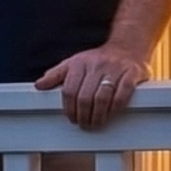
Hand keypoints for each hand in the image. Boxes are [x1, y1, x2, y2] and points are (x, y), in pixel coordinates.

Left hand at [35, 45, 149, 129]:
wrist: (126, 47)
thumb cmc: (97, 59)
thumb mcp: (74, 63)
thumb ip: (56, 75)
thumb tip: (39, 85)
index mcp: (79, 63)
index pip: (69, 90)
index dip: (68, 107)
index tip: (70, 118)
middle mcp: (96, 65)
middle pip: (84, 96)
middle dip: (82, 115)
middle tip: (83, 124)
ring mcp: (114, 69)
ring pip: (102, 97)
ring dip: (98, 115)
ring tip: (95, 123)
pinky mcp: (132, 73)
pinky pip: (122, 93)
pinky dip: (116, 107)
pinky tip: (111, 113)